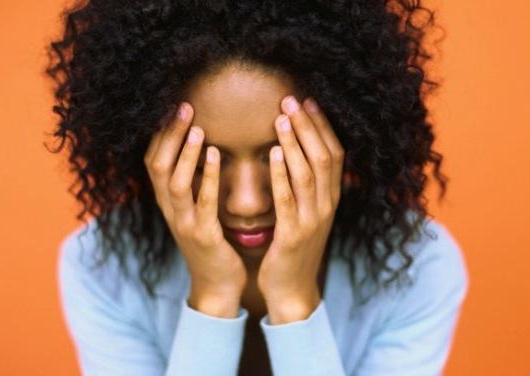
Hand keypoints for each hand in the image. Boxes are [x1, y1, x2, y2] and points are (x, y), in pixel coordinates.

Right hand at [144, 102, 246, 317]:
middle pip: (157, 165)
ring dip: (185, 153)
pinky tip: (216, 156)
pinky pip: (203, 202)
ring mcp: (184, 223)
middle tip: (184, 106)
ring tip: (197, 127)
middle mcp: (170, 210)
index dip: (161, 134)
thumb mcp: (195, 210)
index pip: (153, 160)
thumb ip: (193, 184)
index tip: (173, 106)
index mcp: (168, 202)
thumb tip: (201, 149)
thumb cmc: (211, 242)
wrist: (217, 285)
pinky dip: (207, 177)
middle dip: (169, 135)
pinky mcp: (204, 235)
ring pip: (174, 182)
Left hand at [257, 96, 344, 323]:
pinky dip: (281, 174)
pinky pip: (288, 199)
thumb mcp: (309, 214)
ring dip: (295, 144)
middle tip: (291, 100)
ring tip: (282, 118)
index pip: (334, 154)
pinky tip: (271, 153)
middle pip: (324, 157)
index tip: (308, 101)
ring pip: (308, 174)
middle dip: (308, 126)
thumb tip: (302, 153)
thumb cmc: (295, 247)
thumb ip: (310, 187)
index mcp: (330, 199)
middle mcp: (327, 206)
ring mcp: (312, 220)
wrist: (291, 288)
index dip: (322, 126)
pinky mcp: (293, 235)